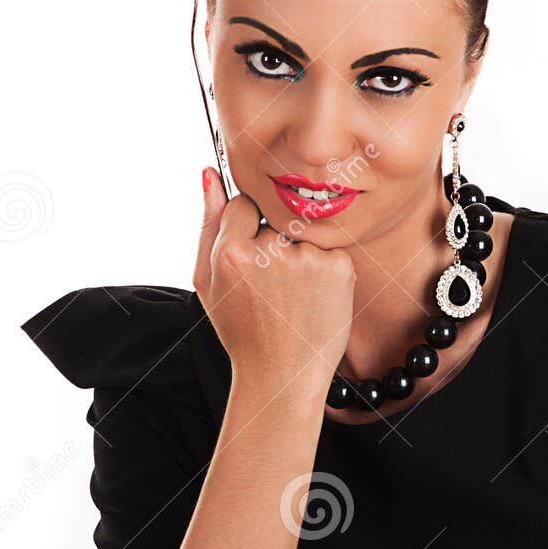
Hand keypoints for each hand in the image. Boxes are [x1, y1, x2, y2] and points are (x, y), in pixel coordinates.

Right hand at [194, 167, 355, 403]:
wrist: (282, 375)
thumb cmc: (242, 329)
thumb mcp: (208, 281)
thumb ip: (208, 224)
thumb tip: (209, 173)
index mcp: (231, 252)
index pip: (245, 202)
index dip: (249, 229)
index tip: (253, 258)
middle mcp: (270, 252)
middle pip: (276, 216)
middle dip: (276, 241)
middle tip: (274, 287)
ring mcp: (308, 258)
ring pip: (304, 232)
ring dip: (301, 253)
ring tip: (293, 295)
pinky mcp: (339, 267)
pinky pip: (330, 247)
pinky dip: (324, 267)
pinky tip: (314, 298)